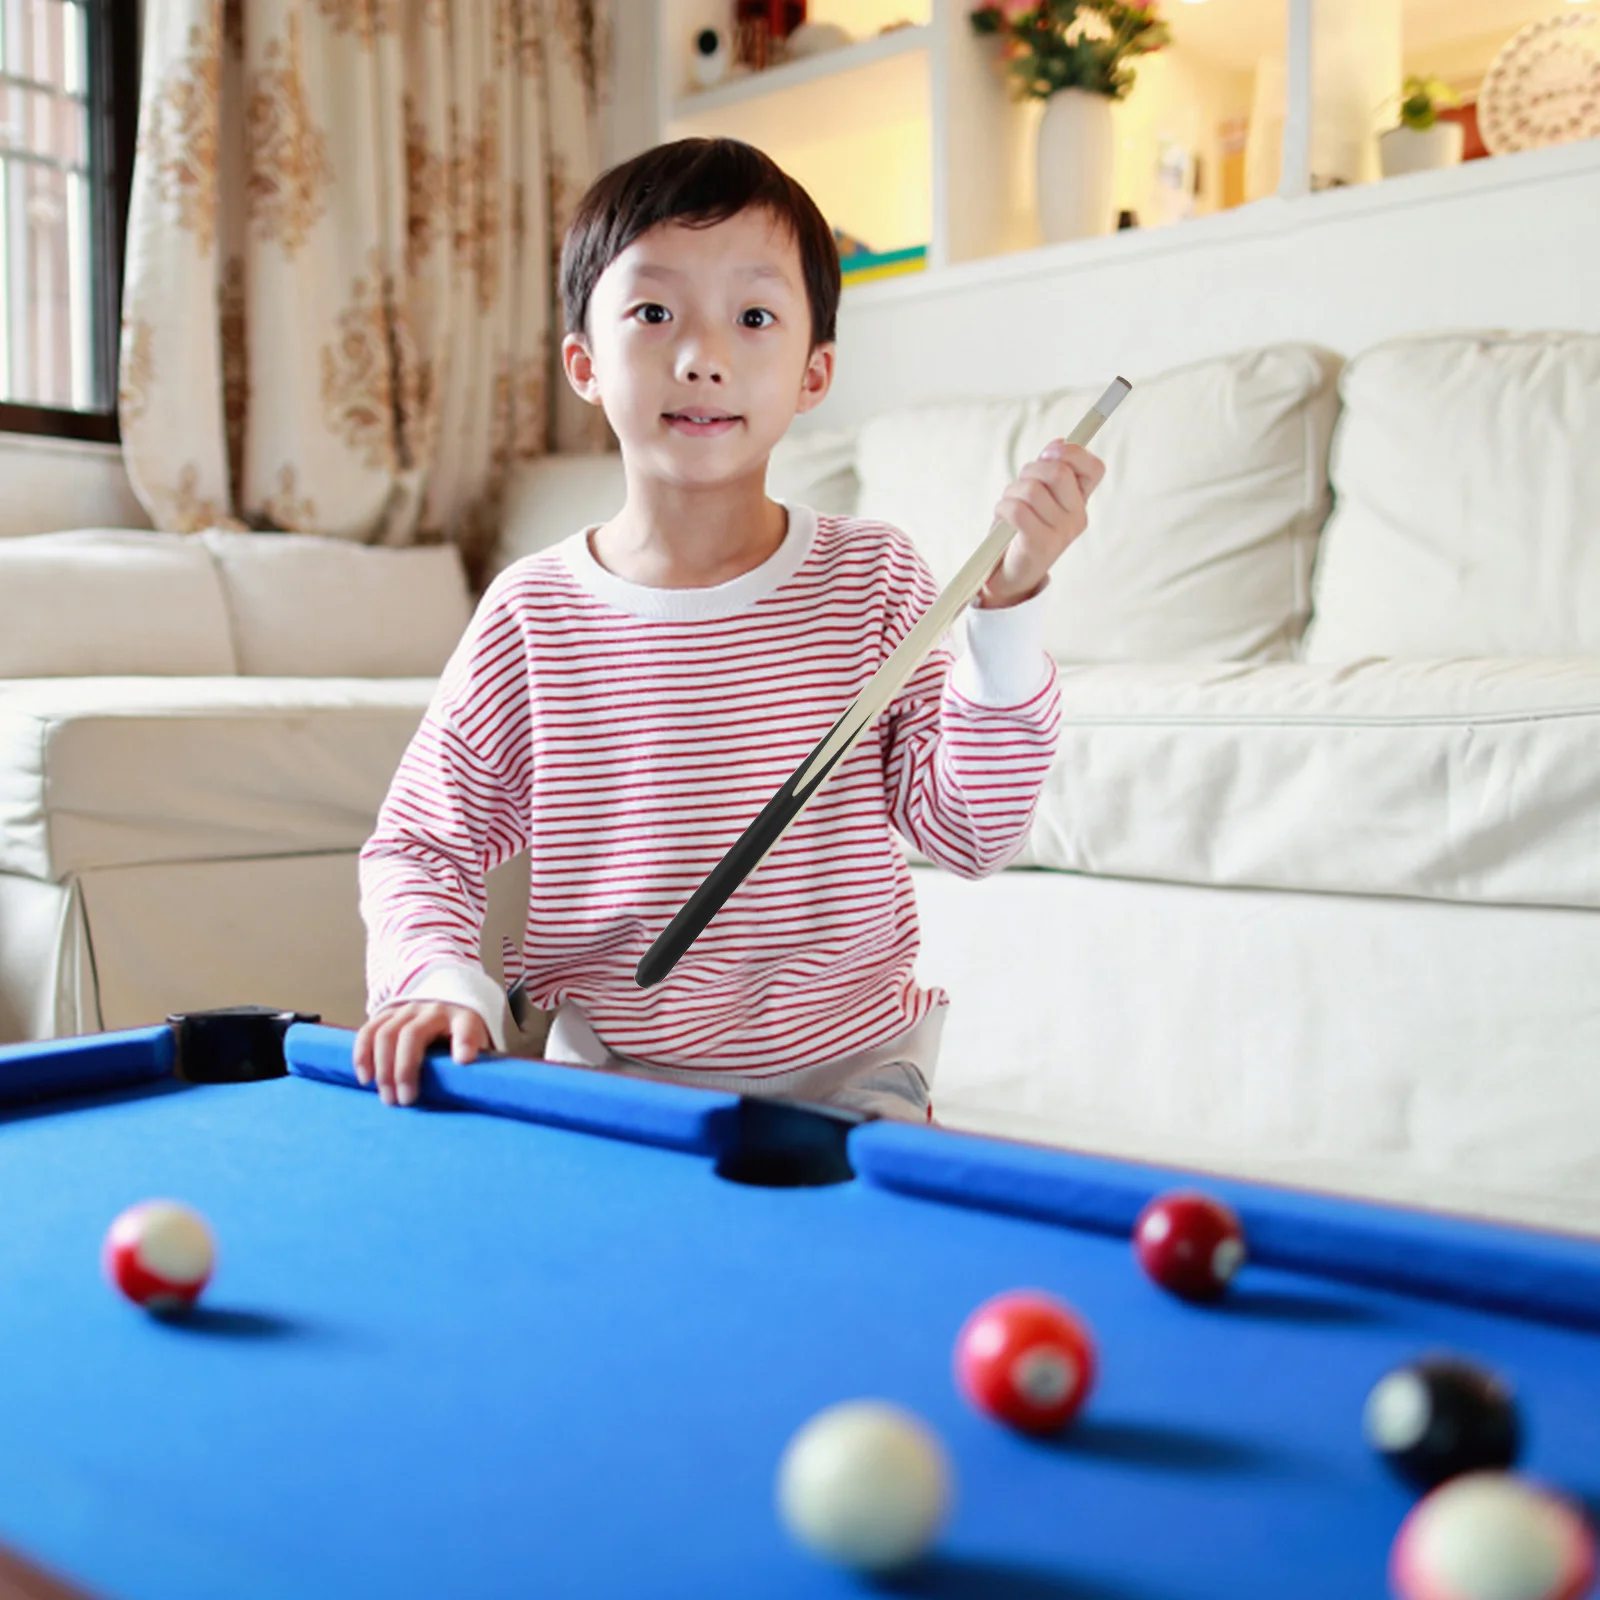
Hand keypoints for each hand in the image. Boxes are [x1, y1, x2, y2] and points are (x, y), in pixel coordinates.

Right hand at [353, 1002, 489, 1107]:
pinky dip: (362, 1055)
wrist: (447, 1007)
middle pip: (412, 1034)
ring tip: (387, 1097)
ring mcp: (407, 1009)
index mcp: (464, 1017)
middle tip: (405, 1101)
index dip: (464, 1041)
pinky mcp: (387, 1013)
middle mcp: (434, 1009)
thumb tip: (475, 1095)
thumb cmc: (462, 1039)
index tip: (463, 1060)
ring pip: (386, 1034)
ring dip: (383, 1069)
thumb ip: (476, 1066)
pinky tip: (366, 1079)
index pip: (466, 1026)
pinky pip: (368, 1031)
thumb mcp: (478, 1048)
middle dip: (405, 1070)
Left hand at [978, 441, 1106, 608]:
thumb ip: (1049, 471)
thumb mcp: (1039, 498)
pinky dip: (1002, 508)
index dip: (1074, 453)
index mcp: (1080, 503)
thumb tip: (1058, 444)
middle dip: (1030, 470)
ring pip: (1031, 490)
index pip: (1094, 469)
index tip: (1051, 453)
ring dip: (1011, 493)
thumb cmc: (1022, 531)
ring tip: (1008, 507)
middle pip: (1058, 472)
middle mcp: (1076, 517)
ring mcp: (1060, 532)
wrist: (1011, 575)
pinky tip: (1003, 518)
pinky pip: (1016, 510)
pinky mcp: (1039, 544)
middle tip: (1020, 485)